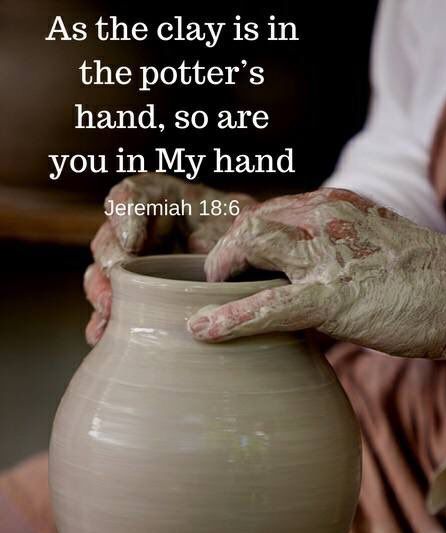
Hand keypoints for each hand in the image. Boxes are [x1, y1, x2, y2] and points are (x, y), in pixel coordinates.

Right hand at [84, 174, 253, 344]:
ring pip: (101, 276)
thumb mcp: (247, 225)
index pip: (134, 195)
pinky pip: (111, 312)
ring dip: (101, 292)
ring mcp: (134, 270)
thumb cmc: (251, 238)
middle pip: (109, 239)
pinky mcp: (134, 302)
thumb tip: (199, 248)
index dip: (126, 212)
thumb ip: (227, 230)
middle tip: (117, 276)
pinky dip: (104, 325)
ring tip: (109, 310)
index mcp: (165, 201)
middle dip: (110, 260)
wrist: (257, 272)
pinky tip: (103, 338)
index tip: (133, 239)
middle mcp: (141, 233)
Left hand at [188, 188, 445, 358]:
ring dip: (221, 270)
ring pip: (251, 244)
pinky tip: (203, 330)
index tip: (227, 261)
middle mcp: (323, 218)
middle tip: (213, 280)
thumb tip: (296, 282)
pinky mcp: (333, 296)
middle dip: (223, 251)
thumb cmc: (418, 275)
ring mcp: (327, 254)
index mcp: (332, 206)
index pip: (268, 211)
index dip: (239, 237)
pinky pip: (270, 305)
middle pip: (250, 221)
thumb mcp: (367, 247)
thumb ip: (329, 253)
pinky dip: (231, 318)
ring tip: (208, 296)